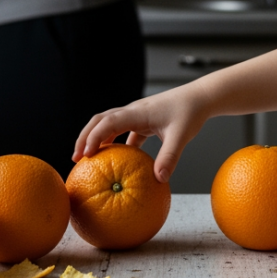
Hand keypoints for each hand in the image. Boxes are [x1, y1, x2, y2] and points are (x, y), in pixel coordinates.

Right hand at [73, 86, 211, 182]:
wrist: (200, 97)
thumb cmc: (190, 112)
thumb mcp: (181, 136)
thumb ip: (170, 157)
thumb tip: (160, 179)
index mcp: (137, 112)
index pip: (108, 122)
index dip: (93, 137)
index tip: (84, 155)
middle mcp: (132, 111)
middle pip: (100, 121)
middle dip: (85, 137)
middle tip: (76, 158)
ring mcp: (137, 115)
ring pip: (109, 125)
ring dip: (97, 139)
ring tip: (88, 159)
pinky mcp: (143, 121)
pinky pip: (124, 132)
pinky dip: (116, 144)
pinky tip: (116, 161)